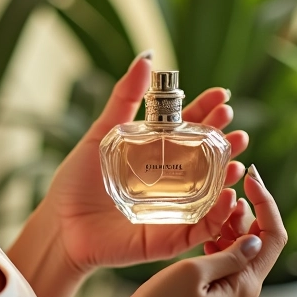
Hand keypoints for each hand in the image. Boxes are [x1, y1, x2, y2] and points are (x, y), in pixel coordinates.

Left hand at [46, 54, 248, 274]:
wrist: (60, 223)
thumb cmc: (78, 181)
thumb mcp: (104, 132)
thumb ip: (125, 98)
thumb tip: (146, 59)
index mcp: (156, 154)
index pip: (190, 130)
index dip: (207, 112)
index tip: (221, 96)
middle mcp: (170, 180)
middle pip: (207, 157)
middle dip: (224, 139)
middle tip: (233, 124)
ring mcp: (173, 208)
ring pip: (213, 191)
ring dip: (229, 173)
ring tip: (236, 154)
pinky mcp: (170, 237)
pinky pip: (203, 228)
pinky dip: (220, 213)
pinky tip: (228, 194)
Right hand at [118, 169, 286, 296]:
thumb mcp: (192, 272)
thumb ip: (227, 253)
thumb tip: (253, 238)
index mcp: (245, 287)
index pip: (271, 237)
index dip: (266, 203)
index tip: (251, 177)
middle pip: (256, 247)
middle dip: (244, 214)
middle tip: (222, 188)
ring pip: (238, 261)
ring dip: (229, 232)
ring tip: (210, 208)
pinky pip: (224, 276)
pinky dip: (217, 252)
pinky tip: (200, 240)